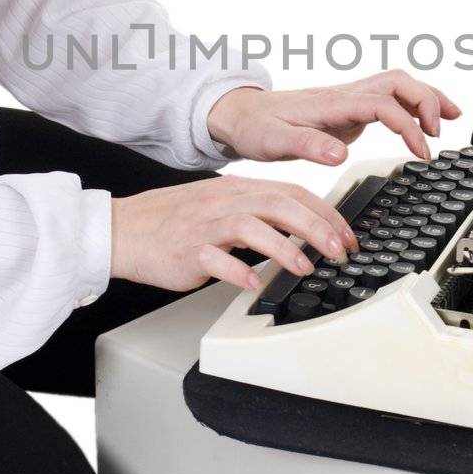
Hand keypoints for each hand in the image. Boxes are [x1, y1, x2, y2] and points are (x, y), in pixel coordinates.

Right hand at [110, 176, 362, 293]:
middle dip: (316, 227)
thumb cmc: (174, 221)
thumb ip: (258, 212)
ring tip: (305, 267)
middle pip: (278, 204)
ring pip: (251, 226)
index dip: (325, 213)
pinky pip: (215, 259)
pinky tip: (253, 283)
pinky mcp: (187, 251)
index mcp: (237, 190)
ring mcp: (205, 226)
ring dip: (284, 248)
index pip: (291, 192)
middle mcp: (224, 203)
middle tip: (339, 251)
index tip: (348, 235)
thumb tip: (302, 226)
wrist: (124, 229)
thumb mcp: (221, 206)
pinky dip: (237, 270)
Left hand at [206, 72, 463, 165]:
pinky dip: (413, 106)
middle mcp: (345, 96)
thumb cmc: (256, 128)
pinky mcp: (349, 108)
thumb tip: (339, 154)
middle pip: (399, 83)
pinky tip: (425, 122)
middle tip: (442, 131)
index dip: (408, 124)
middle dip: (428, 102)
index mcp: (331, 104)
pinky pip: (390, 98)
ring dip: (427, 98)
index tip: (422, 150)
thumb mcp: (274, 142)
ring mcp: (349, 99)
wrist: (240, 115)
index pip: (382, 104)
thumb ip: (307, 146)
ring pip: (398, 85)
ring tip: (453, 118)